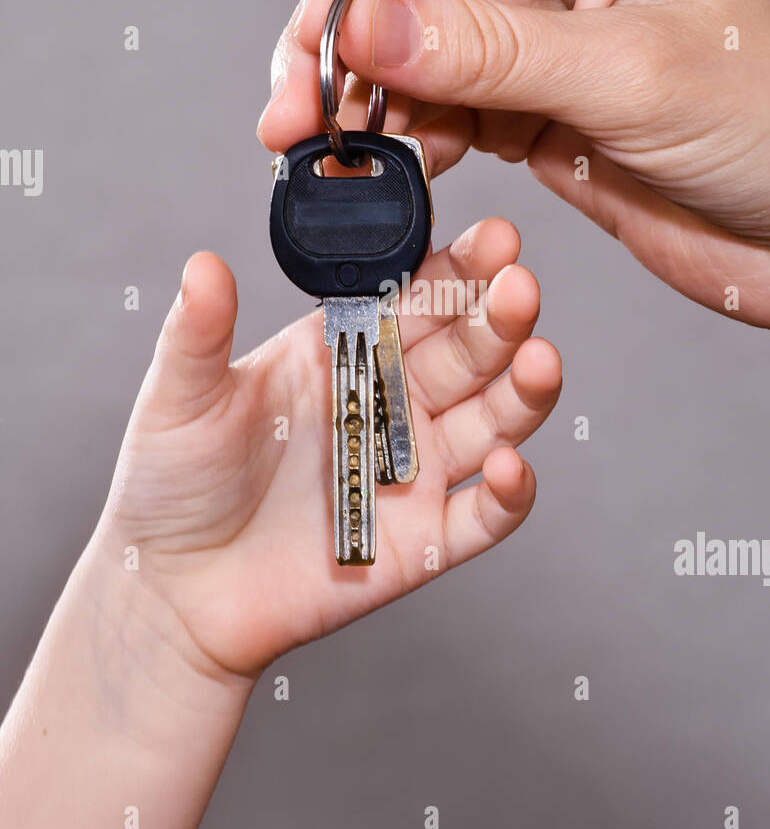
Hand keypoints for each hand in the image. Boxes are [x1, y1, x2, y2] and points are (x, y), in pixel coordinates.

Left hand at [94, 219, 560, 679]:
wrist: (172, 590)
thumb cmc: (172, 484)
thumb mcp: (181, 397)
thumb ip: (199, 333)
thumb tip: (203, 263)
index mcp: (344, 349)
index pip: (418, 294)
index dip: (459, 266)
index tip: (494, 239)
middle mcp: (392, 400)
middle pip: (467, 349)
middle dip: (499, 316)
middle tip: (519, 287)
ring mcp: (414, 469)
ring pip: (495, 420)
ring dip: (524, 390)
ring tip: (539, 359)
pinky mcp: (425, 540)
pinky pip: (486, 515)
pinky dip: (511, 493)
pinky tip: (510, 465)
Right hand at [258, 0, 769, 370]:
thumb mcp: (631, 70)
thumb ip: (487, 49)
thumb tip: (359, 25)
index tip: (317, 18)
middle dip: (333, 33)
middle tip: (294, 108)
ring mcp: (532, 30)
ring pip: (400, 42)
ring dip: (353, 96)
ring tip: (321, 150)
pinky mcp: (528, 105)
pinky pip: (432, 109)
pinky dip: (399, 142)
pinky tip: (389, 174)